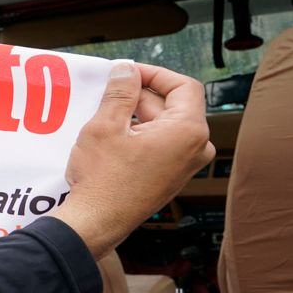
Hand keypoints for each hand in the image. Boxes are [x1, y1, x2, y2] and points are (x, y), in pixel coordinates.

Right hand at [53, 61, 214, 256]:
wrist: (97, 222)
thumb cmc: (103, 180)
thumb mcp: (106, 125)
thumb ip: (120, 91)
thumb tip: (126, 70)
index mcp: (188, 131)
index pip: (182, 85)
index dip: (153, 73)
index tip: (128, 72)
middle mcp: (196, 148)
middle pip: (171, 105)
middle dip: (139, 95)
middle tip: (108, 92)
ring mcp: (184, 165)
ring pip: (163, 125)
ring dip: (135, 115)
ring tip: (104, 117)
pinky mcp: (169, 177)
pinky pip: (159, 145)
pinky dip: (138, 135)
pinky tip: (111, 138)